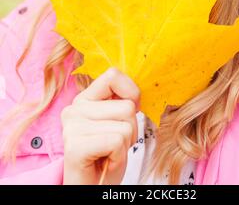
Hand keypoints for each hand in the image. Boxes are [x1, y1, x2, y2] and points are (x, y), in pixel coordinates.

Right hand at [61, 67, 140, 184]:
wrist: (92, 187)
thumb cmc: (107, 156)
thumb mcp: (117, 121)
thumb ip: (122, 100)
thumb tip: (140, 86)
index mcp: (84, 98)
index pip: (113, 75)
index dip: (132, 93)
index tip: (129, 114)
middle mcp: (74, 108)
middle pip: (127, 106)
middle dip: (131, 129)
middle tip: (114, 144)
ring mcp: (72, 126)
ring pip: (125, 125)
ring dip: (125, 144)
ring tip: (109, 153)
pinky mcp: (75, 146)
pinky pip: (117, 141)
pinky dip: (119, 156)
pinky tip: (106, 161)